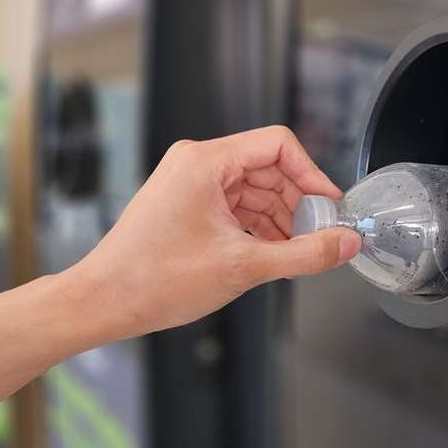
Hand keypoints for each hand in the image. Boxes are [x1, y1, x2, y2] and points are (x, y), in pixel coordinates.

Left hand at [66, 125, 361, 339]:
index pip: (278, 145)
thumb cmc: (153, 279)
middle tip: (320, 235)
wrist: (102, 303)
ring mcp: (190, 184)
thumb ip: (304, 254)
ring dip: (281, 218)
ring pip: (255, 190)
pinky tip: (272, 253)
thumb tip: (345, 244)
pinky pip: (237, 206)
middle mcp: (197, 164)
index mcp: (205, 162)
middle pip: (270, 168)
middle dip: (298, 203)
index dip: (312, 174)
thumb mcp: (244, 266)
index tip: (330, 206)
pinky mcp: (188, 205)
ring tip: (297, 251)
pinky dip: (259, 227)